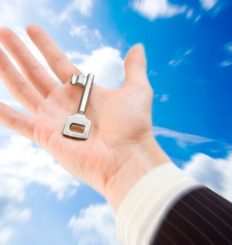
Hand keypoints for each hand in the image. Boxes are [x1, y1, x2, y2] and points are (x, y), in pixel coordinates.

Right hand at [0, 25, 169, 209]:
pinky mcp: (45, 136)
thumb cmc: (133, 126)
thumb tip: (137, 47)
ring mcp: (53, 119)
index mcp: (83, 91)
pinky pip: (18, 122)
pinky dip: (4, 112)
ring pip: (23, 90)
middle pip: (36, 72)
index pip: (58, 62)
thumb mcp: (137, 89)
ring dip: (6, 70)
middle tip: (4, 31)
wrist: (128, 158)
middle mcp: (65, 103)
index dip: (45, 45)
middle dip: (19, 52)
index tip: (31, 28)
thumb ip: (134, 67)